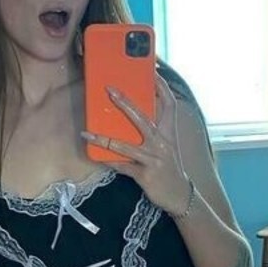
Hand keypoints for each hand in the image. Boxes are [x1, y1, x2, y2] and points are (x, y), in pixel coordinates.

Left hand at [81, 73, 191, 215]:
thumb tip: (133, 114)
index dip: (161, 87)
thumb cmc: (169, 167)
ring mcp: (154, 159)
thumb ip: (154, 131)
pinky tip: (96, 157)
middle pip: (143, 118)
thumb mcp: (166, 146)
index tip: (152, 71)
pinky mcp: (146, 175)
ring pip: (126, 146)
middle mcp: (162, 143)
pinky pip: (123, 166)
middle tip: (110, 91)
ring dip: (104, 139)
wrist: (179, 195)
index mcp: (168, 133)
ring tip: (88, 134)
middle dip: (126, 103)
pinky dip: (109, 161)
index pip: (169, 104)